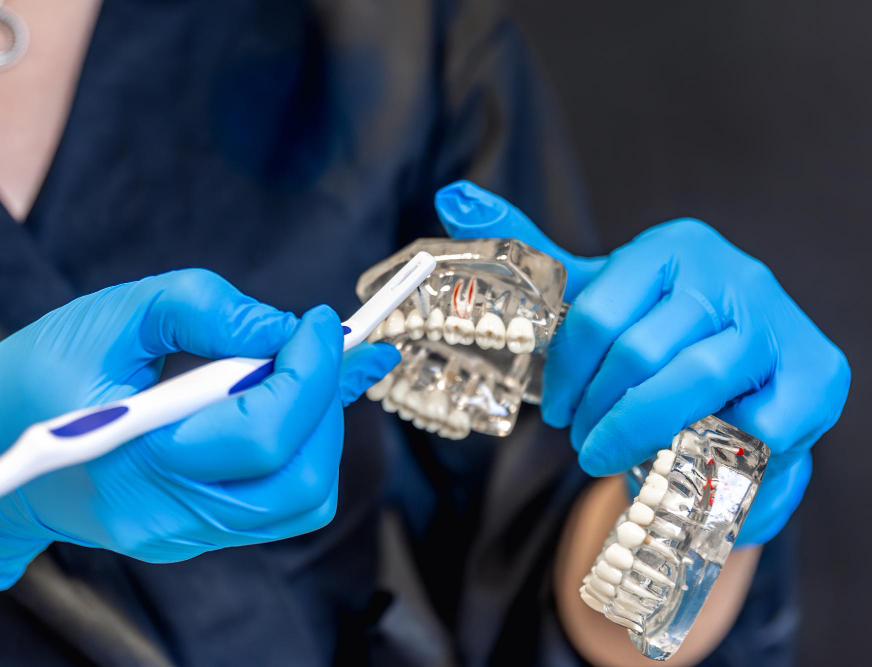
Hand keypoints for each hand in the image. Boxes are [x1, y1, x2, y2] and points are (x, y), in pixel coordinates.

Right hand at [0, 270, 398, 588]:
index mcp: (137, 461)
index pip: (262, 434)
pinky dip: (303, 449)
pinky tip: (298, 399)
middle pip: (298, 480)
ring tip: (309, 370)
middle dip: (326, 403)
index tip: (321, 321)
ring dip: (320, 429)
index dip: (311, 371)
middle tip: (321, 344)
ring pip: (300, 500)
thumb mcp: (110, 316)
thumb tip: (284, 328)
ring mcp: (181, 533)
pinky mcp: (192, 532)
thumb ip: (201, 308)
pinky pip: (277, 504)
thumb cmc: (36, 376)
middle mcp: (166, 515)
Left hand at [435, 180, 849, 544]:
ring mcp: (777, 322)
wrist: (746, 373)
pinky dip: (720, 448)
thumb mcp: (595, 292)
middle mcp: (732, 274)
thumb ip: (532, 253)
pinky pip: (760, 423)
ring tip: (615, 454)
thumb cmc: (660, 331)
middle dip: (598, 412)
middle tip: (583, 441)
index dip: (566, 376)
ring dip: (642, 434)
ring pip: (691, 387)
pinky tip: (694, 452)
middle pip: (637, 354)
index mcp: (675, 247)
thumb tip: (453, 196)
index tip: (556, 410)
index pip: (595, 316)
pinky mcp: (818, 372)